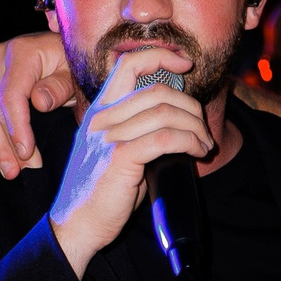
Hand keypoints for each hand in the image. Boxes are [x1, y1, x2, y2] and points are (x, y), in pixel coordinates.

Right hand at [0, 34, 82, 176]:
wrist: (63, 52)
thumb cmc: (71, 64)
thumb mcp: (73, 72)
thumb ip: (58, 86)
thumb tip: (39, 102)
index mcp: (20, 52)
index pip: (11, 96)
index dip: (17, 127)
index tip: (25, 152)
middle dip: (4, 144)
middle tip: (16, 171)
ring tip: (7, 170)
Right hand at [48, 46, 216, 278]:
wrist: (77, 225)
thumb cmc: (100, 194)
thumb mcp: (115, 153)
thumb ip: (137, 134)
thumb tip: (176, 128)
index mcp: (99, 111)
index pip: (128, 64)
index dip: (160, 56)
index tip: (184, 64)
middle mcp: (102, 118)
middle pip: (157, 89)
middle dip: (190, 106)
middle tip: (202, 129)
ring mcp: (110, 136)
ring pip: (165, 111)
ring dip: (195, 126)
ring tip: (203, 145)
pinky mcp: (120, 157)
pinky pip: (165, 137)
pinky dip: (189, 141)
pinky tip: (196, 151)